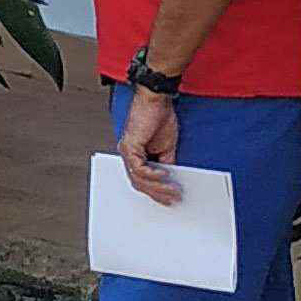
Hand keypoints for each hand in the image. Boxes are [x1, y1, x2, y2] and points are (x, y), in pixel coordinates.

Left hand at [119, 87, 182, 205]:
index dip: (155, 192)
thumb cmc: (159, 118)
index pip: (142, 180)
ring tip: (173, 191)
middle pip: (139, 183)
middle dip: (158, 194)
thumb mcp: (167, 147)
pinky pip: (139, 168)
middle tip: (173, 200)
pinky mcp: (129, 146)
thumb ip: (166, 163)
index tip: (169, 200)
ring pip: (139, 179)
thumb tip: (171, 180)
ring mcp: (127, 150)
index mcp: (136, 155)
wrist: (156, 100)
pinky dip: (153, 175)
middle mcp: (128, 154)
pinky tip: (164, 175)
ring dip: (158, 187)